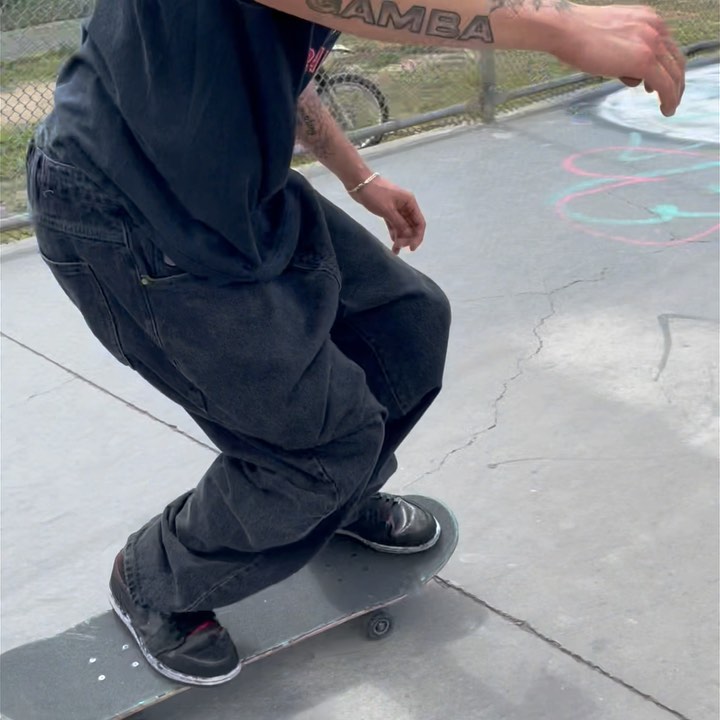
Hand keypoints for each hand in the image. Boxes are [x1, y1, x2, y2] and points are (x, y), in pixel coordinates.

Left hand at [351, 176, 425, 253]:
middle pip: (412, 226)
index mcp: (409, 202)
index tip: (411, 248)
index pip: (420, 223)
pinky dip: (394, 233)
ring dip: (401, 238)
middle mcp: (406, 206)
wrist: (359, 183)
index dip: (417, 237)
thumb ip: (399, 223)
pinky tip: (393, 242)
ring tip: (394, 250)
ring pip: (403, 226)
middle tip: (398, 247)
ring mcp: (397, 208)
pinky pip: (394, 224)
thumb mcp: (388, 210)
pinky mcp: (388, 210)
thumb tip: (409, 236)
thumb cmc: (375, 194)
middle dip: (407, 238)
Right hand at [557, 4, 684, 116]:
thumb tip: (627, 70)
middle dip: (677, 82)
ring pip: (675, 73)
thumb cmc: (578, 34)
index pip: (666, 46)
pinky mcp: (644, 60)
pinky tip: (666, 109)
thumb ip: (624, 50)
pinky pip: (665, 84)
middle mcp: (655, 28)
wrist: (568, 30)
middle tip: (673, 97)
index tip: (663, 81)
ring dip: (675, 93)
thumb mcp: (610, 37)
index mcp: (647, 19)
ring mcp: (651, 43)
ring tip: (669, 107)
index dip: (668, 67)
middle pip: (676, 59)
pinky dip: (669, 98)